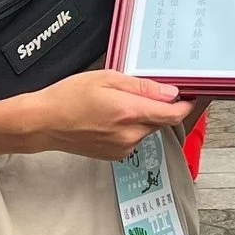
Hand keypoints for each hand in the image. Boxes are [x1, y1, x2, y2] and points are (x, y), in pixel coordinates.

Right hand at [16, 70, 192, 160]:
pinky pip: (134, 139)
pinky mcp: (116, 155)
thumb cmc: (69, 97)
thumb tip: (170, 93)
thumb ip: (142, 87)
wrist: (45, 123)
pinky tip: (110, 119)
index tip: (189, 96)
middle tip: (139, 93)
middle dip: (158, 107)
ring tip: (117, 105)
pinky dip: (130, 128)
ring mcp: (123, 148)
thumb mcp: (106, 78)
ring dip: (142, 118)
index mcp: (130, 113)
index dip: (185, 104)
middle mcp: (130, 135)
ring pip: (147, 130)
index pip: (173, 114)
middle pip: (161, 121)